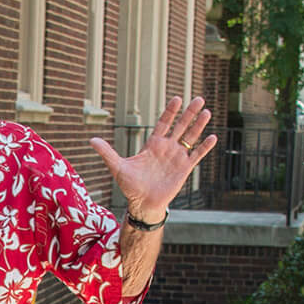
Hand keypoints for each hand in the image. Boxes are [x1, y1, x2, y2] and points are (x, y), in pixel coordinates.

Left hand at [90, 95, 216, 225]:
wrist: (142, 204)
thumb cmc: (130, 186)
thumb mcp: (117, 167)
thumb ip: (107, 152)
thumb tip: (91, 140)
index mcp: (152, 145)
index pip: (163, 124)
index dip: (170, 112)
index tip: (177, 99)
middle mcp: (167, 148)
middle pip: (180, 126)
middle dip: (189, 113)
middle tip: (199, 99)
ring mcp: (177, 157)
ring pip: (190, 138)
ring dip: (198, 125)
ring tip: (206, 112)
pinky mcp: (184, 169)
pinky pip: (196, 155)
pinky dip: (204, 147)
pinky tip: (212, 137)